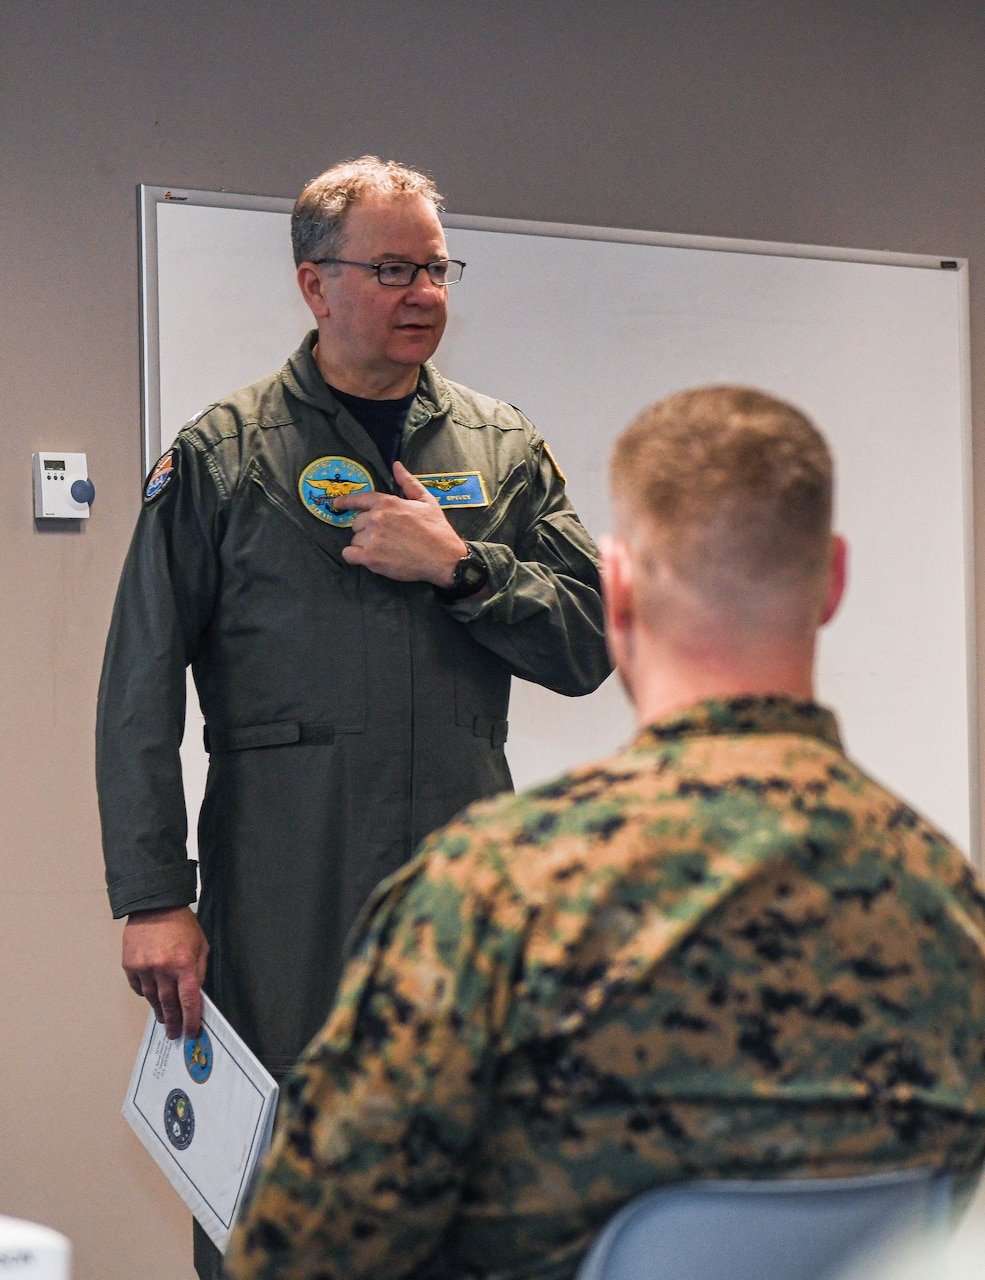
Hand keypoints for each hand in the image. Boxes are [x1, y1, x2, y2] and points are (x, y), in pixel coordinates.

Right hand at [122, 905, 208, 1039]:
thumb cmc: (181, 924)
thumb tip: (196, 994)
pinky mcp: (130, 965)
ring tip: (164, 1020)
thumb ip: (199, 970)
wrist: (154, 906)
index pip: (189, 1000)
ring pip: (152, 999)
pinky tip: (151, 997)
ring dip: (159, 1012)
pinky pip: (138, 988)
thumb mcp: (201, 945)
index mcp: (184, 964)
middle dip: (174, 1023)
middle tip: (175, 1034)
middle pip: (169, 1005)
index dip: (191, 1019)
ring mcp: (144, 968)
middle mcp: (163, 969)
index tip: (191, 1032)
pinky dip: (146, 994)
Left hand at [336, 460, 466, 585]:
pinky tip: (367, 558)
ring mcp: (372, 538)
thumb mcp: (426, 500)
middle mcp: (376, 518)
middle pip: (357, 523)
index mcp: (387, 503)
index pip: (358, 499)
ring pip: (354, 540)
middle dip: (367, 530)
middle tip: (384, 538)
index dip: (345, 502)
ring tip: (384, 549)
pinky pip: (349, 554)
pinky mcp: (370, 557)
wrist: (443, 558)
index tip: (337, 504)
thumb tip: (396, 465)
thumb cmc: (436, 529)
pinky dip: (355, 557)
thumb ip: (408, 482)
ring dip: (364, 545)